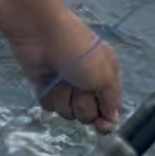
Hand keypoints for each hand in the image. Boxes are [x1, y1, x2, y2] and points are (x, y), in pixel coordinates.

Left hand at [9, 7, 120, 133]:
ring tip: (60, 77)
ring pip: (66, 112)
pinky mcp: (44, 86)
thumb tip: (113, 122)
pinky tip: (47, 78)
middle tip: (78, 84)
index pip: (107, 112)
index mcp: (104, 79)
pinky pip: (48, 105)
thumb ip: (111, 101)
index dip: (104, 122)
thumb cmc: (78, 49)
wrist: (42, 31)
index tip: (100, 125)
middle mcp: (85, 85)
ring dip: (64, 97)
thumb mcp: (106, 74)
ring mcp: (64, 87)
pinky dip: (48, 93)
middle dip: (82, 104)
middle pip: (87, 116)